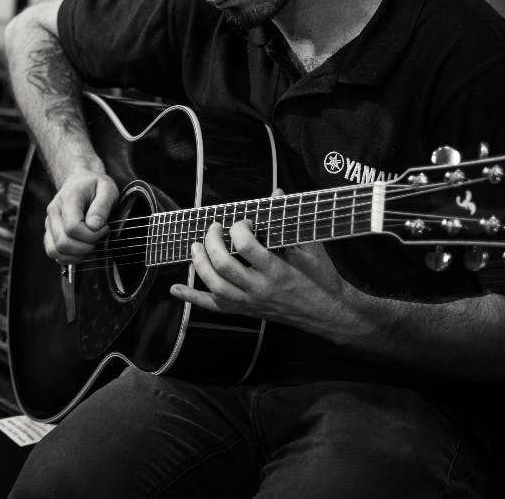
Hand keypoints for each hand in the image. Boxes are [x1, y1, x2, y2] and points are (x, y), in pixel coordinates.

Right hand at [43, 169, 119, 264]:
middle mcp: (54, 211)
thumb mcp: (107, 189)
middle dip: (86, 247)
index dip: (91, 235)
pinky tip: (81, 250)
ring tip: (90, 245)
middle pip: (63, 242)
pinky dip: (68, 257)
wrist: (81, 181)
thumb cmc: (95, 186)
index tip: (105, 229)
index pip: (73, 227)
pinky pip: (53, 252)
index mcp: (68, 199)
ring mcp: (49, 223)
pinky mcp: (49, 232)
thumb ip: (102, 206)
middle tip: (99, 238)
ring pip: (55, 250)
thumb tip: (94, 226)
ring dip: (76, 255)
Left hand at [170, 220, 370, 341]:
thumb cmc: (321, 276)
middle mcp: (261, 288)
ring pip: (215, 286)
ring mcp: (251, 302)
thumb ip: (289, 221)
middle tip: (214, 228)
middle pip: (224, 266)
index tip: (242, 221)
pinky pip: (215, 307)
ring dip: (199, 263)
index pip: (247, 246)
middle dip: (212, 242)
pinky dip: (193, 298)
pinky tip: (176, 289)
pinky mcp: (246, 311)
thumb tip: (276, 193)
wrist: (329, 312)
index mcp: (278, 270)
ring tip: (196, 246)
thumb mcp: (311, 245)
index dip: (239, 228)